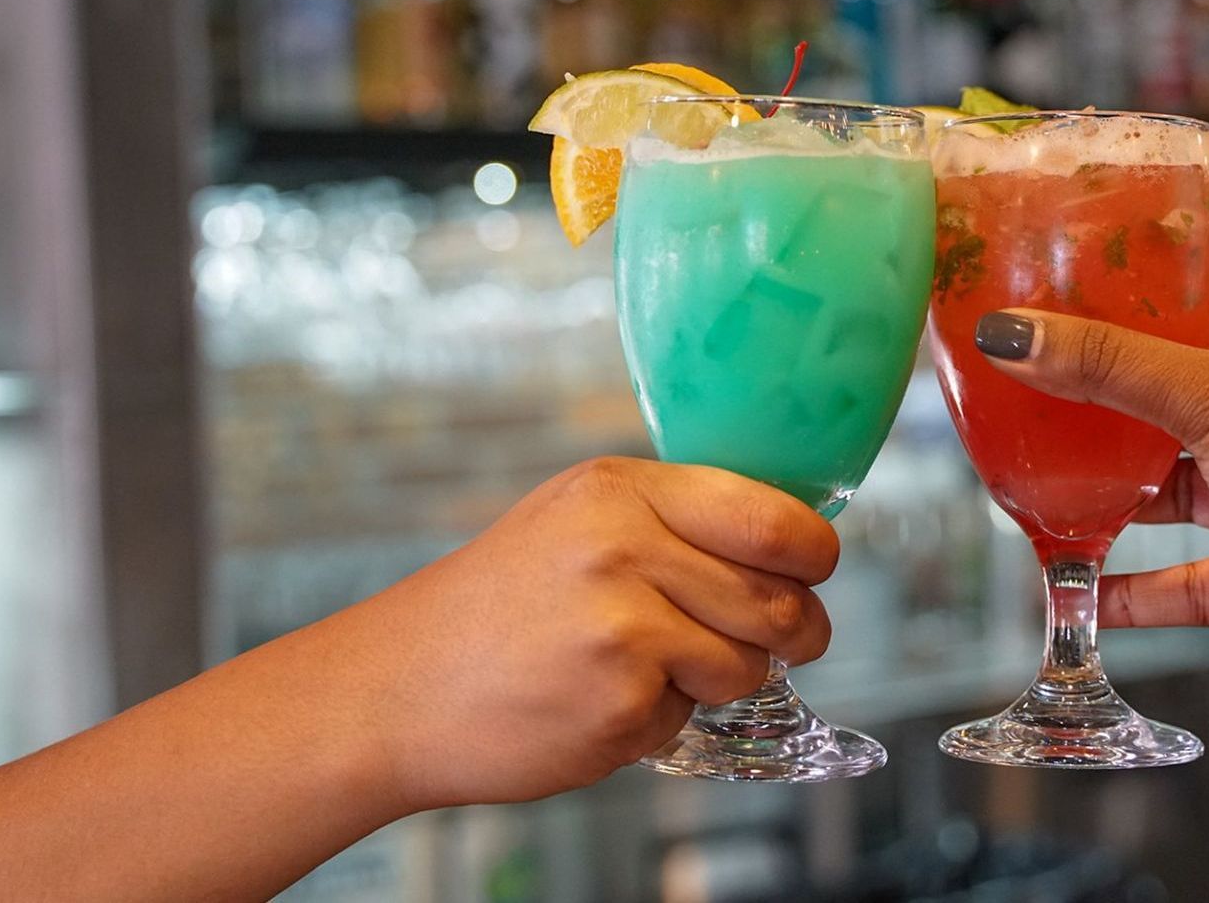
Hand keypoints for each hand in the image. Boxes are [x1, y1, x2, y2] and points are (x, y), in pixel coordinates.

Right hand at [331, 457, 838, 808]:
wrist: (395, 688)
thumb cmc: (497, 606)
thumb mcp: (577, 520)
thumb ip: (674, 520)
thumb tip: (791, 539)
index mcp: (622, 491)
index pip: (772, 518)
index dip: (813, 553)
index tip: (813, 570)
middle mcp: (624, 548)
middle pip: (779, 597)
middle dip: (796, 628)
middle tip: (784, 639)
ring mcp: (622, 628)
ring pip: (749, 663)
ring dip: (721, 677)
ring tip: (648, 665)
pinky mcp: (620, 703)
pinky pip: (692, 714)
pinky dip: (663, 717)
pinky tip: (603, 699)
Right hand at [973, 266, 1208, 788]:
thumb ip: (1110, 368)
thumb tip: (1012, 334)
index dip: (1178, 285)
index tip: (1105, 284)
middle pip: (1194, 390)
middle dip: (1125, 393)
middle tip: (1050, 380)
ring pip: (1185, 486)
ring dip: (1123, 491)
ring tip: (1046, 479)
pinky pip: (1190, 578)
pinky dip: (1139, 586)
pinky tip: (1083, 587)